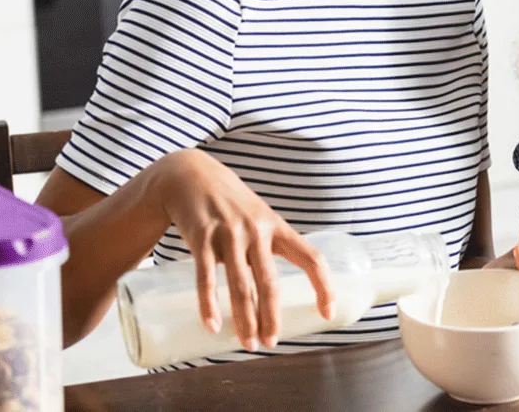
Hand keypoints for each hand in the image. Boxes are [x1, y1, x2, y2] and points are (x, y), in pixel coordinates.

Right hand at [151, 149, 333, 351]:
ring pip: (241, 284)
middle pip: (271, 281)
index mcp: (278, 228)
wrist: (190, 176)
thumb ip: (266, 251)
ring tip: (248, 343)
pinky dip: (208, 304)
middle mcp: (257, 231)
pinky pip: (206, 276)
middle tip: (272, 343)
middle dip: (272, 316)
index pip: (312, 259)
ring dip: (245, 318)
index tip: (328, 312)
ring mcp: (229, 234)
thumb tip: (271, 293)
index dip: (324, 286)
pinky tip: (212, 324)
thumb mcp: (258, 220)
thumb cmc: (232, 205)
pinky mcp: (201, 237)